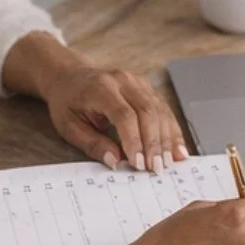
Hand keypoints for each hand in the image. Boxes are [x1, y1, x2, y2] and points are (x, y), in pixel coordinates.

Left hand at [44, 64, 188, 172]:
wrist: (70, 76)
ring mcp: (138, 82)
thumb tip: (115, 162)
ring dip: (167, 139)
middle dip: (154, 143)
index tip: (138, 164)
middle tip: (156, 168)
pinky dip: (172, 130)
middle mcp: (123, 81)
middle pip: (147, 111)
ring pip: (160, 110)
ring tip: (168, 163)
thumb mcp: (69, 126)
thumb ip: (92, 144)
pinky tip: (177, 149)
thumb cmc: (67, 102)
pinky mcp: (147, 88)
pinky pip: (164, 109)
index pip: (124, 115)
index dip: (134, 141)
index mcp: (101, 88)